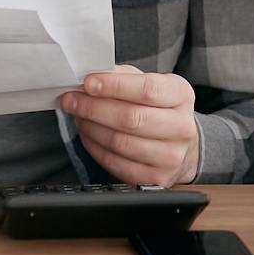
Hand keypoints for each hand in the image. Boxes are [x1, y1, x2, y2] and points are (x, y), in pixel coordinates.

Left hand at [62, 65, 199, 186]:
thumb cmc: (158, 108)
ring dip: (90, 127)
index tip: (89, 83)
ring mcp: (170, 156)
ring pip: (119, 142)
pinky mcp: (155, 178)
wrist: (179, 144)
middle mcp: (181, 127)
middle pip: (130, 118)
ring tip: (79, 116)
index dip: (114, 86)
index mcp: (181, 96)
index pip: (147, 89)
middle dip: (93, 107)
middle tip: (72, 99)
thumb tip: (92, 76)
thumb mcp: (149, 83)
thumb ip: (123, 76)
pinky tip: (88, 134)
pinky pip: (114, 162)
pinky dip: (94, 146)